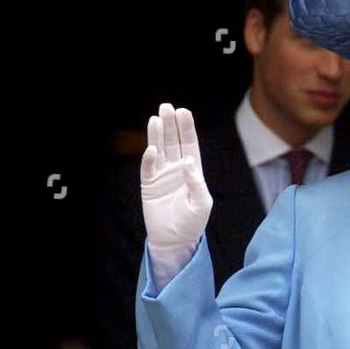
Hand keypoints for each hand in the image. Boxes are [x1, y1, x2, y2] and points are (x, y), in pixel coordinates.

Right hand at [140, 103, 213, 276]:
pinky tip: (151, 149)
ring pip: (158, 150)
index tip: (184, 112)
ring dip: (157, 135)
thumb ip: (197, 182)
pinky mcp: (148, 185)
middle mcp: (176, 169)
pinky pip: (147, 168)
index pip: (189, 144)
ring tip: (156, 118)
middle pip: (172, 142)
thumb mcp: (202, 203)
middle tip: (167, 107)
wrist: (174, 241)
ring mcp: (161, 176)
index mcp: (192, 171)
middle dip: (170, 125)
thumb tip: (188, 162)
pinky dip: (148, 158)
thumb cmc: (192, 223)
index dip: (186, 129)